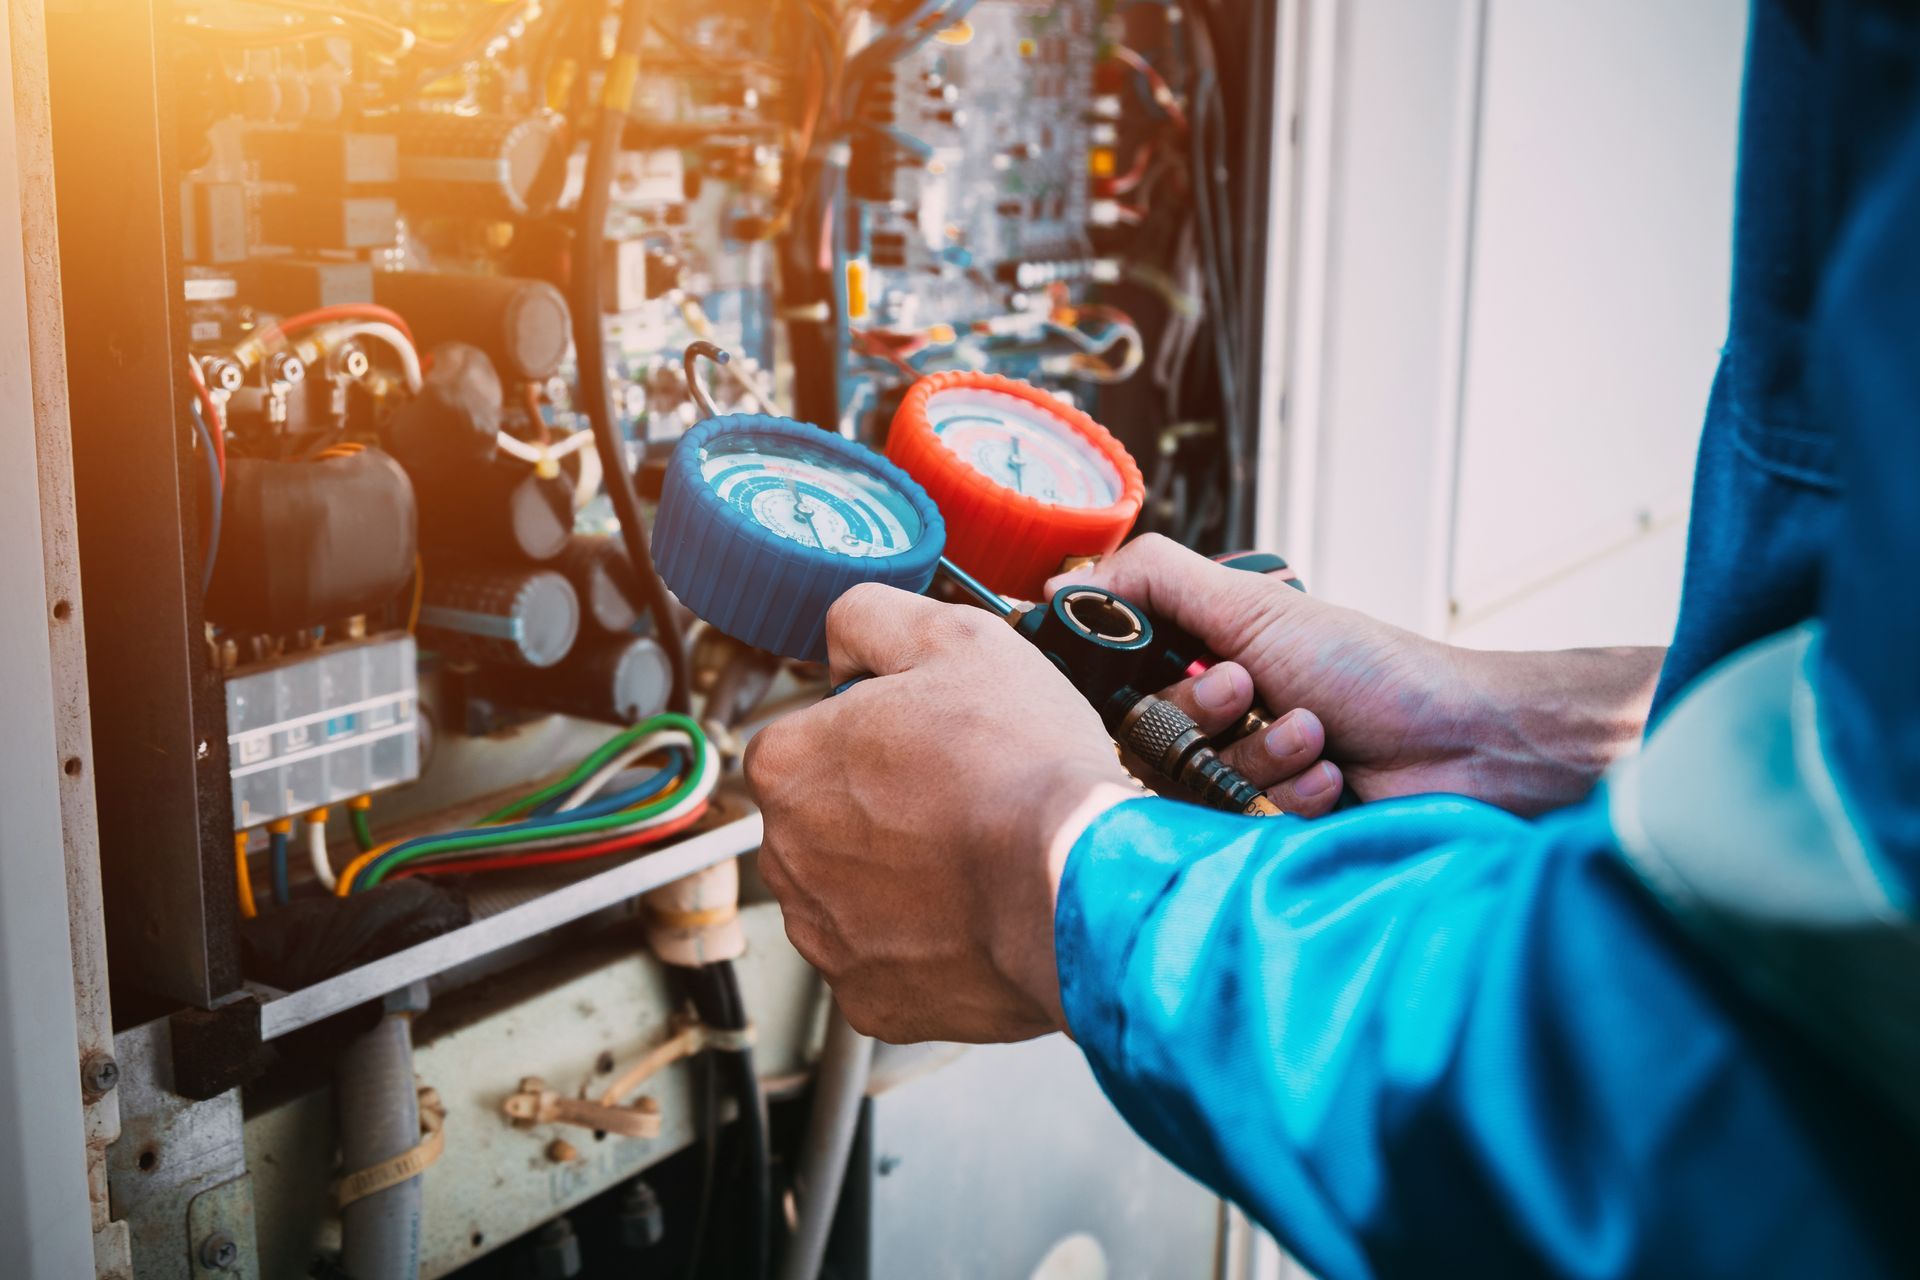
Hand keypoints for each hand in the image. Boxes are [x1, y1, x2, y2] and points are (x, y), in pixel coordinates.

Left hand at [744, 584, 1136, 1042]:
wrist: (1081, 881)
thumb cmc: (1022, 766)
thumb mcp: (954, 637)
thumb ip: (871, 618)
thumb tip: (844, 637)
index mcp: (789, 764)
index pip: (806, 735)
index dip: (872, 728)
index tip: (925, 736)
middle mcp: (787, 855)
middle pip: (825, 817)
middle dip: (879, 806)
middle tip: (959, 793)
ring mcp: (826, 935)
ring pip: (851, 892)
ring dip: (898, 875)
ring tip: (975, 852)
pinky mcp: (872, 1000)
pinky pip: (888, 961)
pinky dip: (924, 943)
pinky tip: (975, 909)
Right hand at [1051, 536, 1662, 812]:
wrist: (1466, 746)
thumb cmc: (1375, 670)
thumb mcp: (1257, 607)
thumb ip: (1156, 580)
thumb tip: (1061, 584)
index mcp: (1203, 669)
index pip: (1118, 689)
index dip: (1136, 683)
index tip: (1175, 664)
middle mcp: (1218, 729)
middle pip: (1145, 743)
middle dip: (1204, 713)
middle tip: (1254, 689)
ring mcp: (1245, 787)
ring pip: (1191, 790)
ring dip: (1259, 755)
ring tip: (1317, 736)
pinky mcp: (1269, 840)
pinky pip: (1234, 831)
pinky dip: (1287, 797)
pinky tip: (1333, 781)